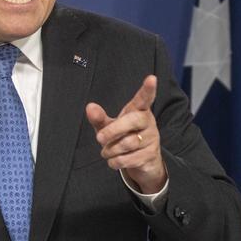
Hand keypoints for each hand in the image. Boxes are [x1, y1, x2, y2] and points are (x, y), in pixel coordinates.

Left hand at [85, 75, 166, 193]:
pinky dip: (116, 161)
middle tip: (99, 138)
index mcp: (138, 110)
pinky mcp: (151, 155)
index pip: (144, 98)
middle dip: (113, 131)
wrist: (142, 161)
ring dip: (111, 149)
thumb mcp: (108, 127)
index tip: (151, 78)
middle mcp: (148, 122)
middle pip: (133, 121)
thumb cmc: (123, 137)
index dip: (147, 89)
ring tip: (106, 151)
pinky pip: (130, 159)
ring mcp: (151, 138)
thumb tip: (89, 107)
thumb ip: (99, 118)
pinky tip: (113, 160)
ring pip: (128, 143)